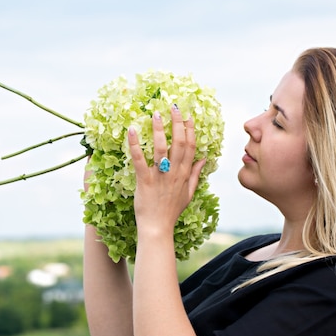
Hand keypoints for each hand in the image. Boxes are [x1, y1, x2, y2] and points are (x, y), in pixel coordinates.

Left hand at [128, 105, 205, 234]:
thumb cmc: (171, 211)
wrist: (158, 228)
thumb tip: (203, 159)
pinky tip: (132, 130)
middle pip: (179, 143)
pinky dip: (135, 144)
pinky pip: (140, 160)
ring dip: (159, 129)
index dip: (190, 130)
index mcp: (185, 174)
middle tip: (173, 107)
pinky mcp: (145, 181)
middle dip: (177, 123)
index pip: (190, 147)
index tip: (188, 115)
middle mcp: (174, 173)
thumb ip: (195, 174)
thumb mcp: (188, 193)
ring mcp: (160, 177)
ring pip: (161, 149)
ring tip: (156, 114)